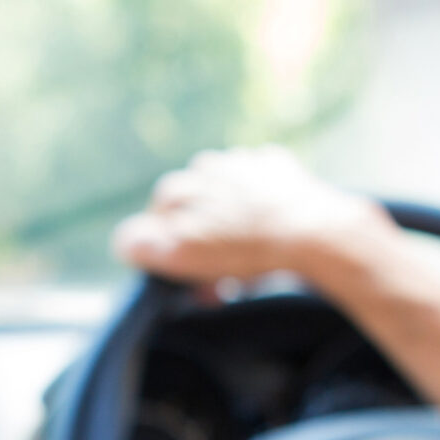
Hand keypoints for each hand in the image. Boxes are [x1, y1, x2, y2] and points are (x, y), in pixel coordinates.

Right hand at [111, 146, 391, 284]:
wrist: (314, 230)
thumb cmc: (248, 246)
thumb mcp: (186, 254)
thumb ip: (147, 246)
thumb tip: (125, 242)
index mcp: (179, 188)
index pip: (154, 221)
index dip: (167, 253)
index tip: (185, 277)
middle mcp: (206, 167)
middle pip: (191, 209)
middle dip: (200, 240)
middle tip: (218, 275)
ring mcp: (243, 163)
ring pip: (224, 197)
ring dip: (229, 222)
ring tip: (245, 255)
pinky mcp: (279, 167)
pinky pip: (261, 187)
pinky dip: (262, 207)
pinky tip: (271, 230)